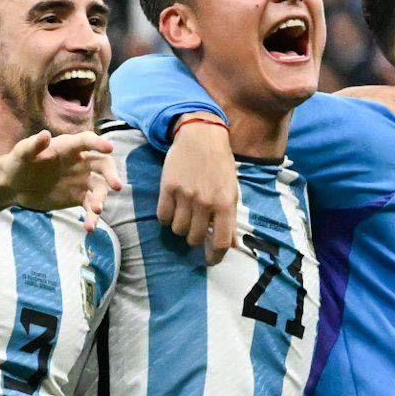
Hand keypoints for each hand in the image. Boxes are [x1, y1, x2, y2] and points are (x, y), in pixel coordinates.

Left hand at [0, 130, 115, 218]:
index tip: (110, 148)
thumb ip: (34, 145)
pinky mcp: (78, 197)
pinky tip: (89, 228)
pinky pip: (90, 206)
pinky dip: (92, 216)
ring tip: (96, 211)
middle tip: (116, 186)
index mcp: (69, 147)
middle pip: (103, 164)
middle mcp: (81, 162)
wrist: (15, 185)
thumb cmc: (19, 162)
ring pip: (99, 188)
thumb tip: (45, 135)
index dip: (99, 144)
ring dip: (101, 198)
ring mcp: (82, 180)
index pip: (87, 141)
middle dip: (111, 174)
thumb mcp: (22, 153)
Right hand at [156, 114, 237, 252]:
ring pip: (178, 229)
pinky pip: (163, 216)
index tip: (209, 260)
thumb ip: (230, 218)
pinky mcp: (168, 188)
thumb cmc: (220, 164)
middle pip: (194, 238)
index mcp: (225, 203)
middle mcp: (205, 202)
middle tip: (196, 227)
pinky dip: (167, 218)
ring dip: (181, 227)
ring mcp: (185, 195)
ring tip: (185, 215)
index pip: (219, 242)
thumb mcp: (231, 190)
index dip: (214, 257)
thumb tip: (229, 245)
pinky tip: (173, 209)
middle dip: (195, 238)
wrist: (201, 135)